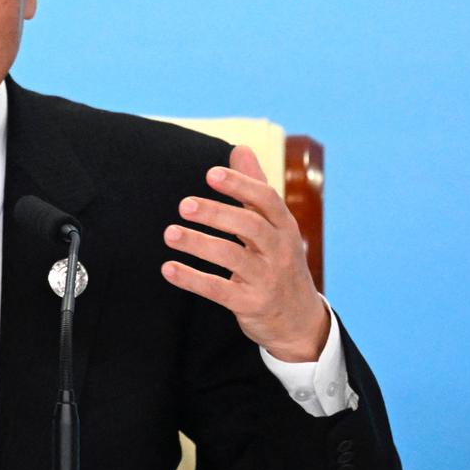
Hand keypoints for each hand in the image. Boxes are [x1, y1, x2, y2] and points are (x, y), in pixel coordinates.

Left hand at [160, 145, 329, 361]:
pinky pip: (220, 290)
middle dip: (217, 213)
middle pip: (251, 226)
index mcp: (283, 226)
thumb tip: (240, 148)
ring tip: (170, 233)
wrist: (300, 320)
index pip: (267, 199)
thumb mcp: (274, 225)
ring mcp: (267, 279)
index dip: (241, 185)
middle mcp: (279, 250)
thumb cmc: (279, 261)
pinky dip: (193, 279)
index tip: (212, 173)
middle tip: (184, 204)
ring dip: (199, 244)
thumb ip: (254, 187)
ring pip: (233, 257)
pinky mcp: (252, 304)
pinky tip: (169, 268)